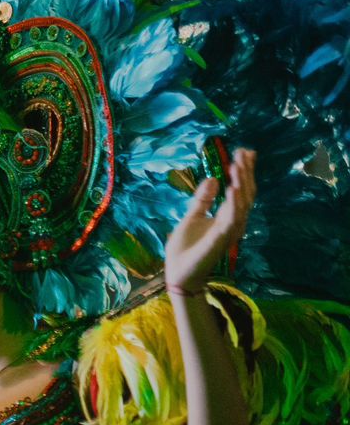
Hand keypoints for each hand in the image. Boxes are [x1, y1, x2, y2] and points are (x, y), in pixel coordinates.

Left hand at [164, 147, 255, 292]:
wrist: (178, 273)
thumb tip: (212, 178)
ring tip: (239, 164)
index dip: (243, 172)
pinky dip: (234, 203)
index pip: (240, 190)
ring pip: (242, 203)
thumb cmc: (185, 248)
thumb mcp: (192, 217)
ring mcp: (229, 231)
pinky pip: (232, 218)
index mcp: (226, 217)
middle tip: (245, 152)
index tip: (243, 152)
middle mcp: (233, 222)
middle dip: (245, 172)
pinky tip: (233, 187)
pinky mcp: (221, 239)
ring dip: (241, 183)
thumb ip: (203, 199)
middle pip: (246, 193)